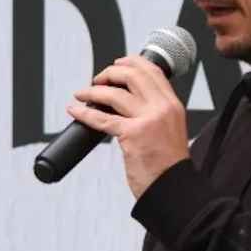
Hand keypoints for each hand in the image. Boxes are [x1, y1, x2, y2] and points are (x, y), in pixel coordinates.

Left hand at [66, 54, 191, 198]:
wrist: (174, 188)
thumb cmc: (168, 165)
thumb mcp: (170, 129)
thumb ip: (155, 112)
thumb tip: (129, 101)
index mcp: (173, 105)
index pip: (153, 71)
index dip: (132, 61)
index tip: (117, 63)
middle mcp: (162, 108)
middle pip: (132, 75)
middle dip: (109, 73)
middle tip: (97, 79)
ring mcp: (148, 120)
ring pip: (114, 94)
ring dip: (92, 91)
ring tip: (82, 94)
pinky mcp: (132, 135)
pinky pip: (102, 118)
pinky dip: (84, 113)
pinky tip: (75, 111)